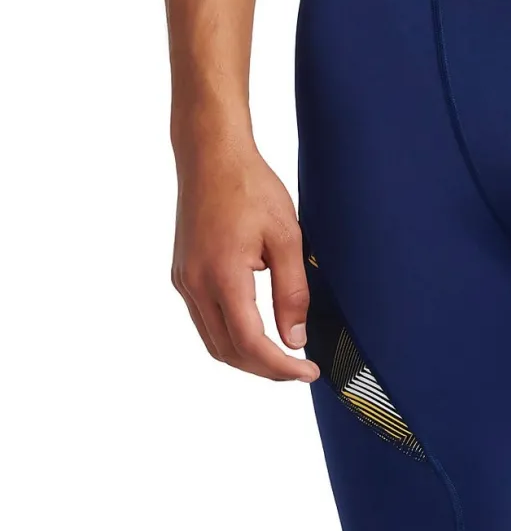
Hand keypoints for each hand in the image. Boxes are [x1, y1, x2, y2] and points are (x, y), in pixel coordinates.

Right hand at [171, 137, 318, 381]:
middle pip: (227, 350)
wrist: (211, 157)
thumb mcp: (287, 237)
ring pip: (212, 340)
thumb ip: (292, 292)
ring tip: (283, 357)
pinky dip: (230, 336)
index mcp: (222, 276)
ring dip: (246, 356)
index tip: (309, 373)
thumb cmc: (252, 189)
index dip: (281, 366)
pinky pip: (204, 320)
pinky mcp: (182, 274)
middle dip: (265, 369)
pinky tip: (257, 331)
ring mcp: (183, 281)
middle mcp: (195, 285)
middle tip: (300, 369)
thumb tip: (295, 339)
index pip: (251, 343)